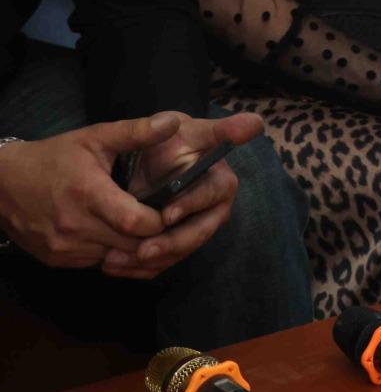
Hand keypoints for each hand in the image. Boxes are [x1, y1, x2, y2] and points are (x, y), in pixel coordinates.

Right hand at [0, 115, 185, 270]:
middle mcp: (74, 227)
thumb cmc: (54, 158)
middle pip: (131, 245)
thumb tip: (174, 121)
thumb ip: (136, 131)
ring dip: (135, 247)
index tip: (173, 209)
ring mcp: (64, 248)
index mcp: (87, 193)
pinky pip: (97, 263)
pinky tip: (121, 236)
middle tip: (169, 222)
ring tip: (149, 229)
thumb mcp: (95, 137)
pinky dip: (114, 253)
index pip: (135, 221)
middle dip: (155, 236)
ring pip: (116, 258)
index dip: (161, 220)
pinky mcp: (57, 260)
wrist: (3, 184)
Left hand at [110, 112, 264, 277]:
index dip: (192, 204)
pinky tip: (112, 265)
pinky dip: (136, 269)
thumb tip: (256, 122)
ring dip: (150, 261)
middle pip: (198, 233)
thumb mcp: (192, 131)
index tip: (167, 214)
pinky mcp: (174, 247)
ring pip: (178, 253)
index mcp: (220, 182)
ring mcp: (193, 230)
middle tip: (143, 251)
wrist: (147, 158)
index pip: (213, 195)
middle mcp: (212, 210)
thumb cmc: (173, 140)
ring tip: (114, 261)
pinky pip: (160, 264)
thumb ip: (220, 129)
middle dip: (171, 244)